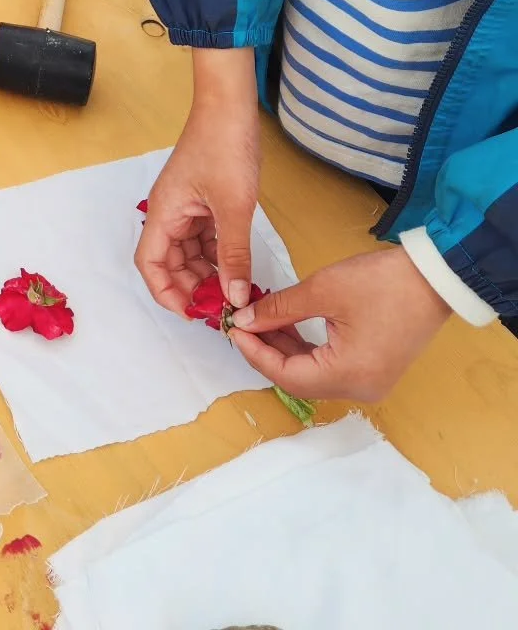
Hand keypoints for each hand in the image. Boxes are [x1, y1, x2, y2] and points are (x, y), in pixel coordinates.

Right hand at [136, 48, 261, 314]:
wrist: (230, 106)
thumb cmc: (224, 147)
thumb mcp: (234, 207)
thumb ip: (234, 255)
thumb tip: (233, 297)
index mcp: (164, 213)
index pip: (150, 264)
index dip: (166, 292)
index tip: (193, 313)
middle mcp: (169, 212)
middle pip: (169, 262)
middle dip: (190, 287)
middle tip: (221, 308)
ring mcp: (186, 207)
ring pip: (188, 252)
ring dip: (205, 273)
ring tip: (233, 292)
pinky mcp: (202, 202)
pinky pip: (204, 238)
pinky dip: (217, 255)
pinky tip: (237, 268)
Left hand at [229, 249, 450, 401]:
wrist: (434, 278)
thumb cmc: (381, 282)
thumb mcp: (321, 291)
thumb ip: (278, 310)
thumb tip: (246, 320)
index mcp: (349, 375)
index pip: (286, 376)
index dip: (255, 353)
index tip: (233, 329)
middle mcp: (360, 389)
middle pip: (298, 379)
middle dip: (267, 351)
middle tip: (243, 323)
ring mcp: (370, 382)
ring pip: (313, 374)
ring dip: (285, 349)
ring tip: (260, 319)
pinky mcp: (374, 369)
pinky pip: (329, 367)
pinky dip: (305, 348)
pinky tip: (286, 324)